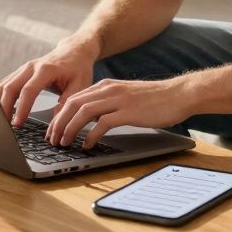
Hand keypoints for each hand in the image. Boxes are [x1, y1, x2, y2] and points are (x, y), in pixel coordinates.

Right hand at [0, 39, 98, 127]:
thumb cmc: (78, 68)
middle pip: (10, 87)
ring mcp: (24, 68)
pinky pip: (5, 83)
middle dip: (4, 107)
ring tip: (0, 121)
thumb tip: (55, 125)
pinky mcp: (21, 72)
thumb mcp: (80, 86)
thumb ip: (66, 104)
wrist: (75, 50)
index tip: (18, 124)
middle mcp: (31, 67)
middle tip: (3, 126)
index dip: (22, 108)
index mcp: (46, 69)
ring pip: (4, 84)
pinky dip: (0, 96)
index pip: (29, 90)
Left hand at [46, 77, 195, 148]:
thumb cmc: (155, 99)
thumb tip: (91, 120)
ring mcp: (118, 100)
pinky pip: (103, 123)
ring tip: (64, 143)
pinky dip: (91, 135)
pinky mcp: (129, 112)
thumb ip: (107, 104)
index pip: (73, 99)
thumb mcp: (125, 96)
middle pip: (73, 104)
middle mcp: (108, 90)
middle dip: (58, 123)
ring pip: (83, 112)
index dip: (59, 115)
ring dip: (69, 129)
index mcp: (105, 86)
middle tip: (52, 139)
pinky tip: (87, 145)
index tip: (52, 130)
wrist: (179, 94)